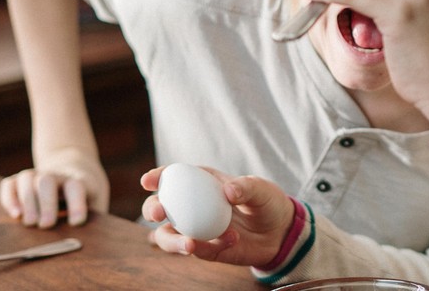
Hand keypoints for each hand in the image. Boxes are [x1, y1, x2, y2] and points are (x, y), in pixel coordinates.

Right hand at [0, 149, 108, 227]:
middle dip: (46, 203)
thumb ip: (92, 219)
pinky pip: (10, 184)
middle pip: (48, 181)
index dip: (77, 204)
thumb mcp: (95, 204)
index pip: (77, 186)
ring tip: (29, 223)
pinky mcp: (20, 181)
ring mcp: (37, 175)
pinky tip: (15, 215)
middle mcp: (56, 175)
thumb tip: (82, 242)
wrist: (76, 170)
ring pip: (27, 179)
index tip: (77, 223)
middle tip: (46, 225)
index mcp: (79, 180)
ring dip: (27, 201)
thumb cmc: (86, 197)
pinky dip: (9, 198)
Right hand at [141, 167, 293, 266]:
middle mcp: (191, 207)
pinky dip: (209, 247)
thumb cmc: (266, 202)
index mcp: (201, 182)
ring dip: (173, 241)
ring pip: (168, 237)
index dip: (157, 177)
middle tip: (159, 213)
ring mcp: (196, 230)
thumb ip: (246, 187)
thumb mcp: (261, 189)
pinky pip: (199, 251)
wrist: (280, 232)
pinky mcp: (206, 250)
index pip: (173, 177)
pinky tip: (232, 238)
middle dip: (152, 209)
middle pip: (160, 208)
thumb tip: (228, 191)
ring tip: (189, 244)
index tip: (148, 181)